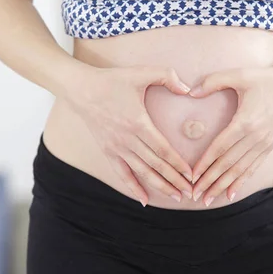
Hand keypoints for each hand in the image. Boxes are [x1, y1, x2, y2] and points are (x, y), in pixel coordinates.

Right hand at [63, 64, 193, 205]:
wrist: (81, 89)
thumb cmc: (113, 80)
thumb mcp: (141, 72)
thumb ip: (167, 76)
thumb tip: (188, 89)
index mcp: (138, 123)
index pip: (163, 149)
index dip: (178, 164)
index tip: (191, 175)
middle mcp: (127, 140)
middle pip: (155, 165)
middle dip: (174, 180)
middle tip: (190, 192)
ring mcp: (116, 148)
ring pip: (141, 173)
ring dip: (159, 186)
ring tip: (176, 196)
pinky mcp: (107, 151)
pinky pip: (121, 174)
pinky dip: (133, 188)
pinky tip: (144, 200)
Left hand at [188, 65, 272, 205]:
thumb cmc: (265, 79)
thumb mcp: (239, 74)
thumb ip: (213, 81)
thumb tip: (191, 91)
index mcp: (245, 122)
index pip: (220, 148)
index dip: (205, 164)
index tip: (192, 177)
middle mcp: (255, 138)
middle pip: (227, 164)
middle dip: (209, 181)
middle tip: (194, 194)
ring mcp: (264, 144)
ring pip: (239, 170)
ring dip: (222, 186)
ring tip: (208, 199)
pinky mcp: (269, 147)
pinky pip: (252, 168)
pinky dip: (240, 182)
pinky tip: (230, 193)